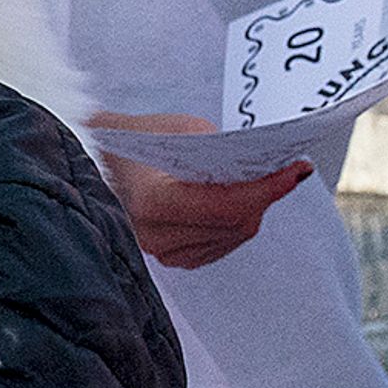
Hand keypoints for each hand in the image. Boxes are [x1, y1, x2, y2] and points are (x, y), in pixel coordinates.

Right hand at [91, 116, 307, 268]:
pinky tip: (228, 203)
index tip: (296, 169)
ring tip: (252, 183)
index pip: (226, 207)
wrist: (92, 159)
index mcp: (152, 201)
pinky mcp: (167, 257)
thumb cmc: (133, 139)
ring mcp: (158, 250)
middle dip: (263, 196)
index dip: (267, 190)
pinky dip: (232, 224)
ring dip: (250, 210)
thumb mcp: (179, 130)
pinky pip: (219, 245)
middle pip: (235, 224)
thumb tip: (267, 168)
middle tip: (282, 170)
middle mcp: (153, 235)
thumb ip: (221, 153)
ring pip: (232, 236)